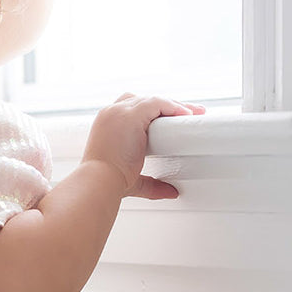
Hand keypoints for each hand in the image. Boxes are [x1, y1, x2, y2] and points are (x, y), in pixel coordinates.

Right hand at [82, 92, 206, 199]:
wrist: (98, 181)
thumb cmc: (107, 183)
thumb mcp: (133, 180)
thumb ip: (152, 184)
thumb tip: (171, 192)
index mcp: (107, 124)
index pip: (131, 108)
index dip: (152, 113)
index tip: (169, 119)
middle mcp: (111, 114)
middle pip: (143, 100)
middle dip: (166, 105)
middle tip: (187, 113)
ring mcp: (120, 112)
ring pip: (153, 100)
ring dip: (174, 105)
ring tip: (192, 113)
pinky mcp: (131, 115)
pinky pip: (157, 103)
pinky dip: (172, 106)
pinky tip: (184, 114)